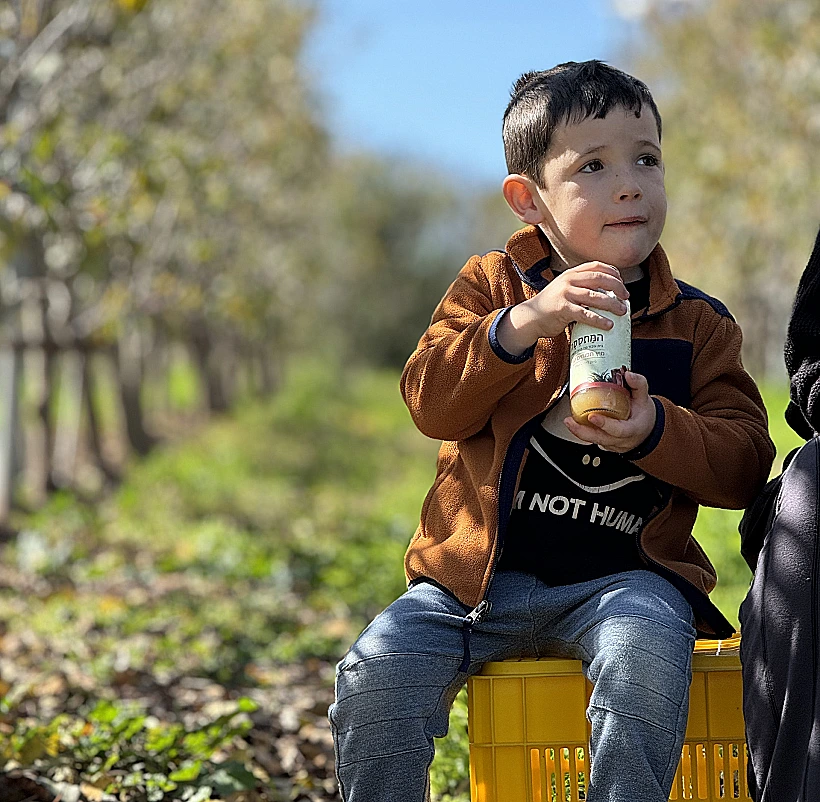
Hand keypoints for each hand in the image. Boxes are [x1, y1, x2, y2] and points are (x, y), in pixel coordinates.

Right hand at [497, 262, 628, 354]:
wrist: (530, 318)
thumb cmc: (551, 306)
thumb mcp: (564, 290)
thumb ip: (581, 288)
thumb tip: (606, 296)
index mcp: (571, 274)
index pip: (596, 266)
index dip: (613, 273)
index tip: (622, 283)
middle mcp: (568, 280)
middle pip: (600, 279)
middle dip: (617, 287)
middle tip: (626, 298)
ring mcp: (565, 294)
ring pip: (595, 296)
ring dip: (612, 304)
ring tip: (622, 311)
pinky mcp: (562, 309)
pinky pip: (585, 314)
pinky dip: (598, 319)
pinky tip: (608, 325)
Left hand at [564, 372, 656, 453]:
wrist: (646, 431)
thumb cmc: (644, 416)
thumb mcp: (645, 399)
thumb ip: (638, 385)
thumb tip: (628, 374)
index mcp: (633, 430)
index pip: (618, 430)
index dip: (605, 424)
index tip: (592, 416)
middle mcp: (621, 440)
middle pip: (600, 439)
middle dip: (582, 431)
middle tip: (570, 421)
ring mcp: (611, 444)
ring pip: (593, 440)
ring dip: (578, 431)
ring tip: (568, 421)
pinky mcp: (604, 444)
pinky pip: (592, 439)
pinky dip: (582, 431)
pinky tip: (574, 422)